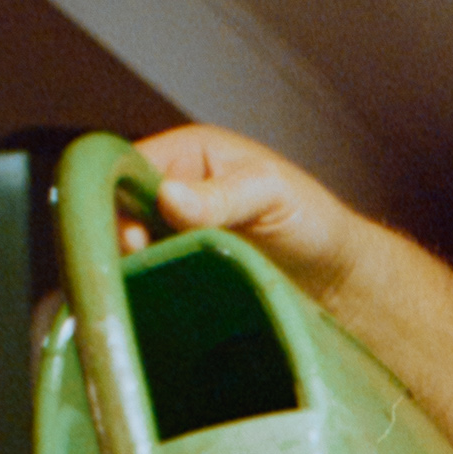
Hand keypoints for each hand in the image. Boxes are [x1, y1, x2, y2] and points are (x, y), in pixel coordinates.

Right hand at [128, 125, 359, 298]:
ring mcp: (174, 230)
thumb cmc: (311, 221)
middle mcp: (173, 188)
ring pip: (127, 244)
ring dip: (131, 264)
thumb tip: (168, 197)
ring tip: (143, 286)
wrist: (336, 278)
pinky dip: (146, 284)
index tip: (130, 236)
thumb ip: (222, 197)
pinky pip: (149, 272)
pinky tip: (151, 300)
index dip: (116, 197)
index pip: (125, 166)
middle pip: (118, 207)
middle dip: (118, 235)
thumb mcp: (270, 195)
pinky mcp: (181, 267)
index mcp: (189, 153)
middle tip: (140, 264)